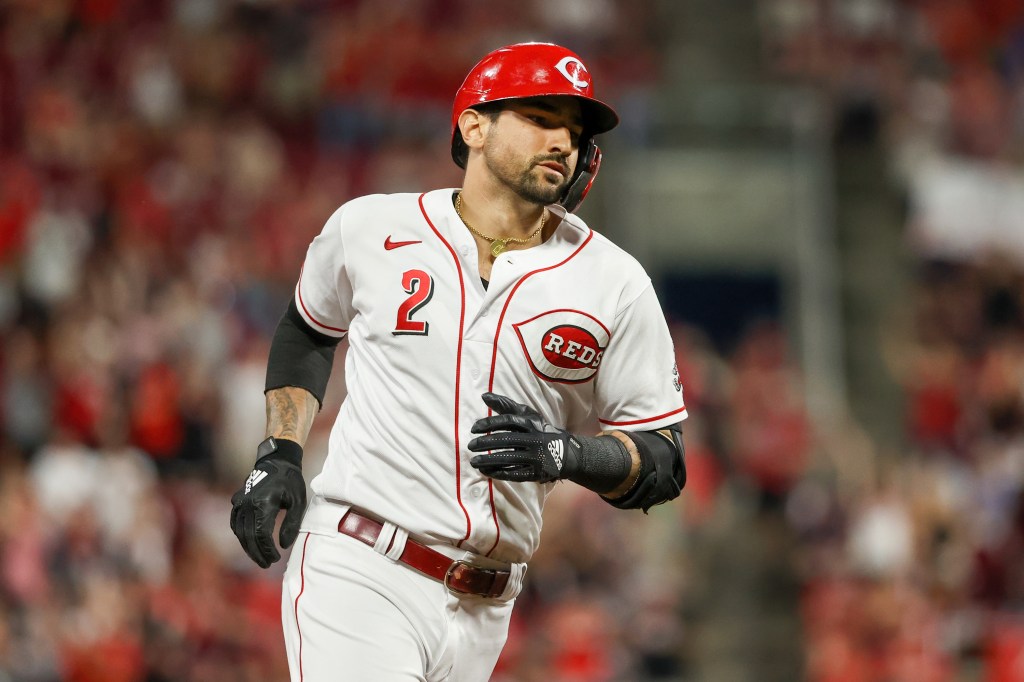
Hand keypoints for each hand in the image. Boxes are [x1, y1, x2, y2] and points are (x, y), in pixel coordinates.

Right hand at [229, 438, 306, 567]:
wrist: (276, 461)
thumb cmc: (290, 481)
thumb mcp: (298, 502)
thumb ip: (291, 524)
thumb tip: (283, 545)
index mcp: (263, 503)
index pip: (261, 534)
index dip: (267, 549)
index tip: (276, 558)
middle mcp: (247, 503)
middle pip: (248, 536)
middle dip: (257, 553)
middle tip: (267, 564)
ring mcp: (239, 501)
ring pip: (239, 532)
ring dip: (248, 547)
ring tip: (259, 558)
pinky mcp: (236, 501)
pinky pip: (235, 523)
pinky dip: (241, 536)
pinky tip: (249, 544)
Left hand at [468, 392, 581, 482]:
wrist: (565, 453)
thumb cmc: (539, 430)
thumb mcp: (526, 415)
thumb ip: (505, 405)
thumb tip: (483, 396)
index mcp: (531, 423)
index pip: (508, 420)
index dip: (489, 423)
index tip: (473, 429)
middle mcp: (534, 439)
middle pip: (507, 440)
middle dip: (486, 443)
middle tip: (470, 446)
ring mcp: (536, 457)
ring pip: (509, 458)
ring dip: (489, 460)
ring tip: (473, 461)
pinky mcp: (536, 472)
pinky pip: (515, 473)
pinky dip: (498, 473)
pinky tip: (485, 471)